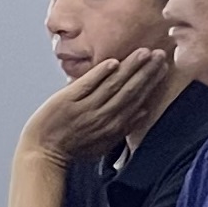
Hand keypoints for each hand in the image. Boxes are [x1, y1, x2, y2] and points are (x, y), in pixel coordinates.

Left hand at [21, 48, 174, 168]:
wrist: (43, 153)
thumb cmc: (73, 148)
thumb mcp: (104, 143)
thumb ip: (125, 127)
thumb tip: (144, 111)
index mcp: (114, 127)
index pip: (138, 99)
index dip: (152, 82)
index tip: (163, 66)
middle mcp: (103, 117)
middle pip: (130, 90)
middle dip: (147, 71)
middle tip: (160, 53)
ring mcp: (85, 108)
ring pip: (113, 85)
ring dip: (129, 68)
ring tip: (143, 52)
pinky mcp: (67, 101)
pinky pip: (87, 85)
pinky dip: (100, 74)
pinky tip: (113, 62)